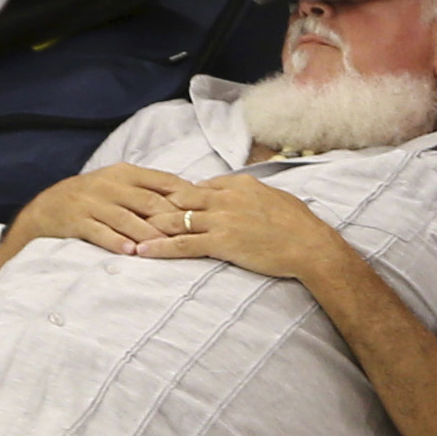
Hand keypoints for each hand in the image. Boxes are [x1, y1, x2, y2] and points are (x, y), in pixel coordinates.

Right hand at [22, 162, 194, 255]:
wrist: (45, 210)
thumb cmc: (91, 199)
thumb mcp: (118, 186)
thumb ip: (148, 189)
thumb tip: (190, 197)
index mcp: (125, 173)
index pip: (163, 181)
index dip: (185, 196)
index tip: (206, 212)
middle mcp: (109, 184)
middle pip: (148, 201)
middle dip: (171, 220)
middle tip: (192, 236)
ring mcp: (92, 203)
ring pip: (126, 218)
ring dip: (147, 234)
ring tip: (165, 247)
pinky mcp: (77, 221)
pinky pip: (99, 232)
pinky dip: (116, 242)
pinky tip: (130, 252)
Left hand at [133, 172, 334, 278]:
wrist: (310, 246)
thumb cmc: (298, 224)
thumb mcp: (272, 197)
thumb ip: (248, 193)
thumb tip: (235, 189)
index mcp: (238, 184)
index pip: (199, 185)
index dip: (178, 194)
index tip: (160, 200)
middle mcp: (225, 198)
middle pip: (180, 196)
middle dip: (154, 204)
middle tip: (130, 208)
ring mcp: (222, 220)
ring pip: (176, 219)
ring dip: (149, 225)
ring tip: (125, 229)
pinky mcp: (221, 243)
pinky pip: (183, 244)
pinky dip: (160, 247)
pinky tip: (142, 250)